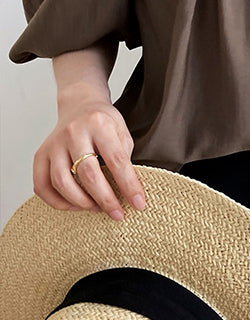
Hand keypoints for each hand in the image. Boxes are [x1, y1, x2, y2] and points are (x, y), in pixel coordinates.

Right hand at [32, 92, 145, 220]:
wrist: (79, 105)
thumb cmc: (103, 122)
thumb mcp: (121, 131)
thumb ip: (124, 158)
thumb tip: (128, 191)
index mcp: (98, 124)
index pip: (116, 160)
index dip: (129, 185)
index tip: (139, 203)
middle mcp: (73, 132)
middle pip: (87, 174)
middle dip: (105, 199)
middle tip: (118, 214)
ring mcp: (53, 144)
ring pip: (61, 182)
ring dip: (81, 202)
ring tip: (97, 208)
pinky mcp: (40, 155)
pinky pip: (42, 186)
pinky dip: (57, 202)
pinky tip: (75, 205)